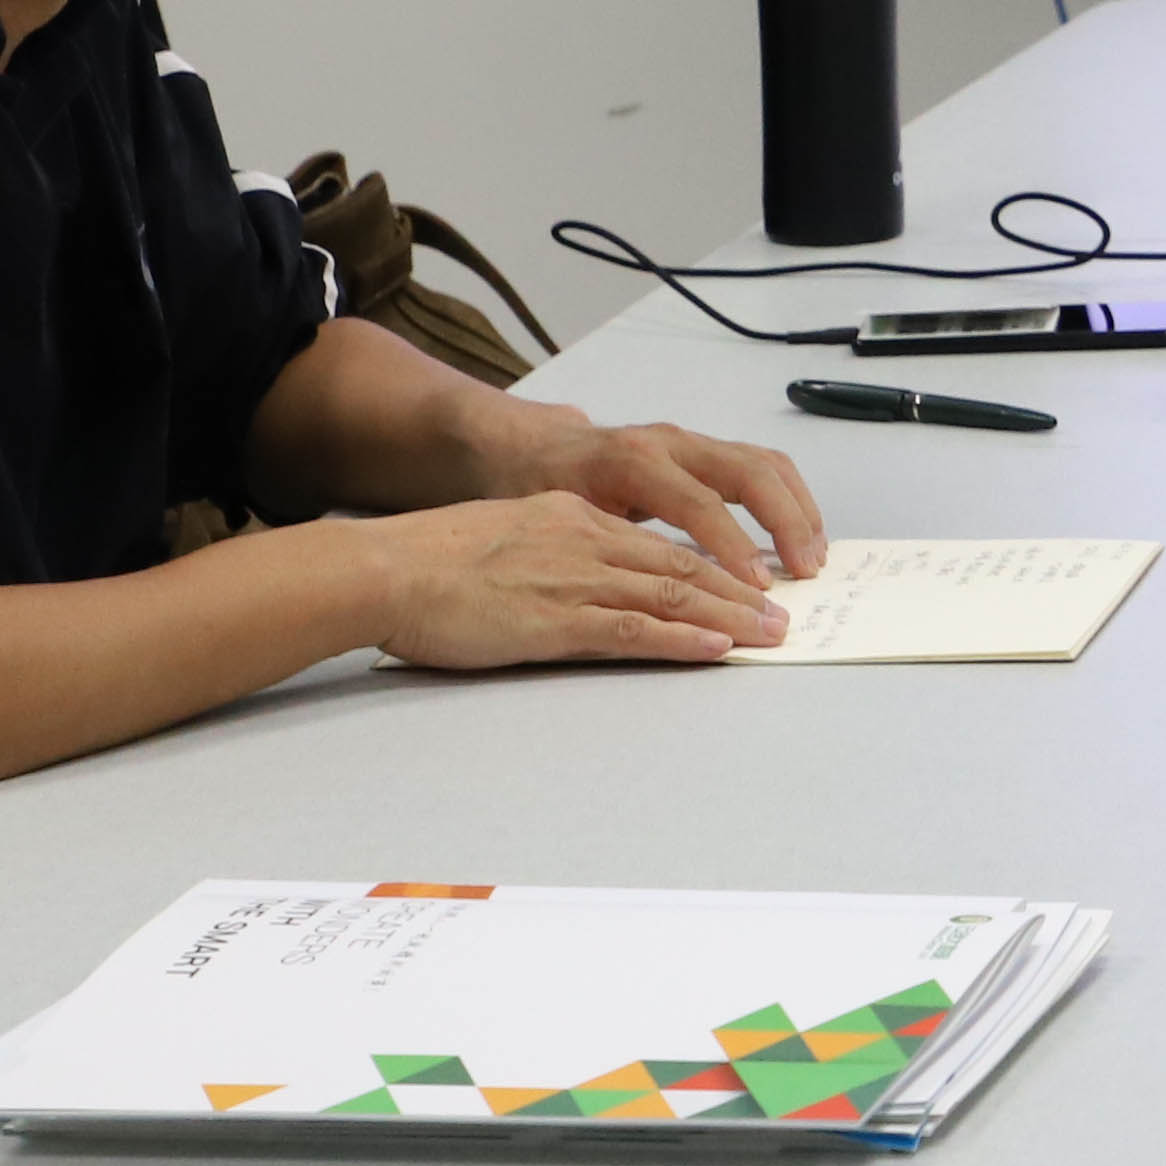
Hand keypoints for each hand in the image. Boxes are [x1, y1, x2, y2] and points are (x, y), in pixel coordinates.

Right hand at [364, 491, 790, 669]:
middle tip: (781, 614)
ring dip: (728, 617)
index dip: (712, 563)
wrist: (384, 568)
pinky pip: (634, 628)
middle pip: (682, 564)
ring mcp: (573, 578)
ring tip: (769, 635)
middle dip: (740, 590)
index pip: (658, 541)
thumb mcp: (503, 538)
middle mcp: (584, 539)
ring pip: (671, 594)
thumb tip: (577, 579)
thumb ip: (550, 552)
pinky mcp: (555, 619)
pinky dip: (681, 639)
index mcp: (572, 517)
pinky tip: (715, 648)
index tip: (747, 583)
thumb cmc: (428, 561)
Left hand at [510, 409, 831, 583]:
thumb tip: (660, 596)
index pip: (698, 502)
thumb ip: (612, 550)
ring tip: (813, 556)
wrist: (533, 447)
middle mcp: (670, 444)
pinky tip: (799, 535)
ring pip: (765, 464)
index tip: (757, 587)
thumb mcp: (562, 522)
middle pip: (749, 472)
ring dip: (798, 509)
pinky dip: (790, 499)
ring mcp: (692, 443)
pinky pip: (762, 467)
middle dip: (786, 522)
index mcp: (633, 461)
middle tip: (805, 570)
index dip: (733, 546)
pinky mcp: (705, 451)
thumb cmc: (540, 490)